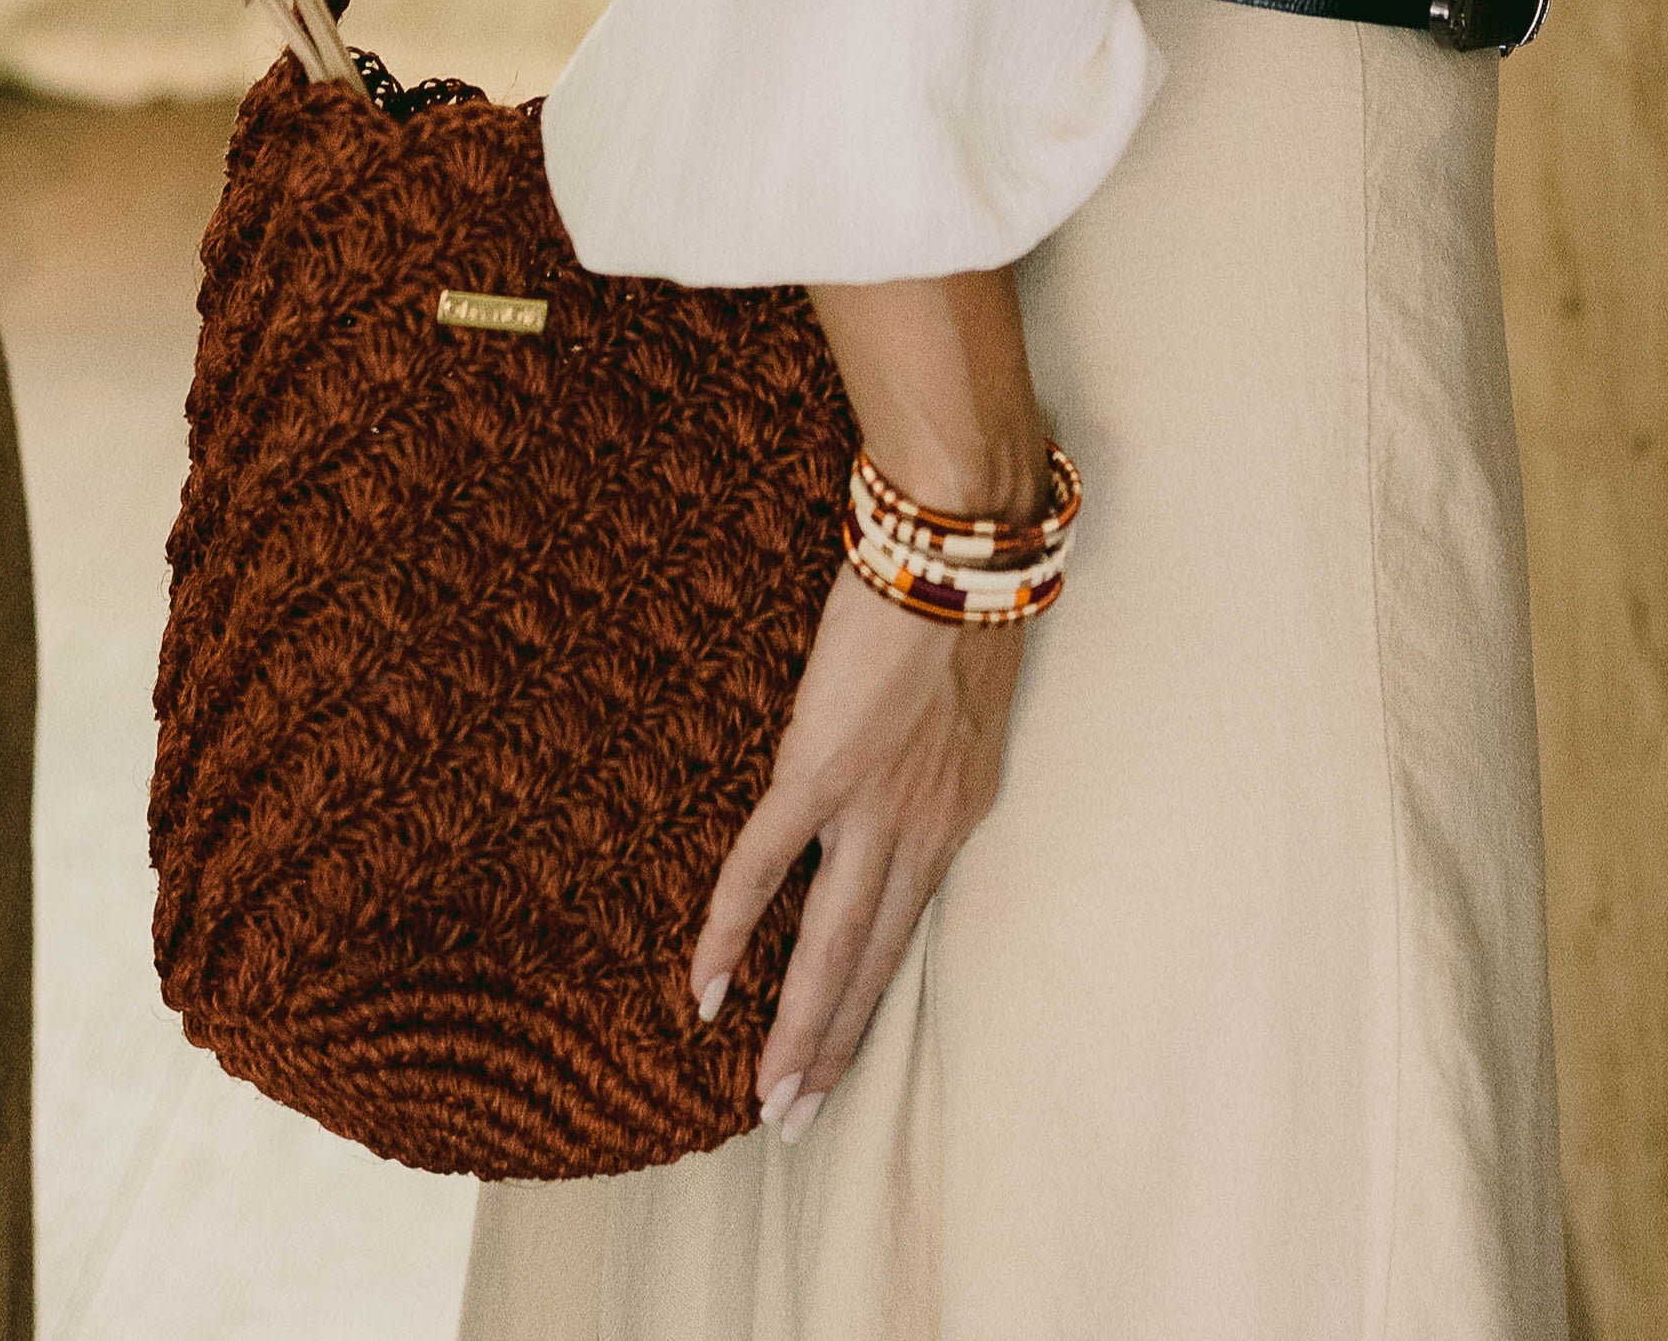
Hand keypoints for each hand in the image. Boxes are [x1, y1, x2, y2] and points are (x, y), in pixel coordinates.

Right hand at [692, 566, 1024, 1143]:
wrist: (960, 547)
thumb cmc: (960, 600)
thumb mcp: (963, 703)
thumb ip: (927, 756)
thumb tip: (891, 773)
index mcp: (957, 813)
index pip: (906, 930)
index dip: (869, 998)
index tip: (839, 1059)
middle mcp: (923, 826)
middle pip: (870, 959)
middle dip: (831, 1043)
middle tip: (793, 1120)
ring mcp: (871, 803)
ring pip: (829, 940)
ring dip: (796, 1025)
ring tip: (764, 1096)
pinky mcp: (820, 767)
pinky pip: (765, 864)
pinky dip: (731, 927)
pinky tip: (703, 983)